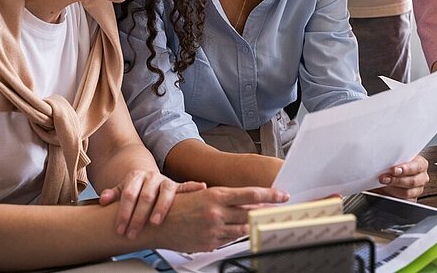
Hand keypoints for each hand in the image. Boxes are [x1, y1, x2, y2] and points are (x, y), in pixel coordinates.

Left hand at [99, 170, 205, 238]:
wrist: (145, 177)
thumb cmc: (133, 188)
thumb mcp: (121, 189)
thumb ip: (112, 193)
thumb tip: (103, 199)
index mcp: (136, 176)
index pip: (129, 194)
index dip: (123, 212)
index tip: (120, 228)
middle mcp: (151, 177)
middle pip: (145, 196)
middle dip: (138, 216)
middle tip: (132, 232)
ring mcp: (165, 181)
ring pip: (165, 192)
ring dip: (161, 208)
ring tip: (155, 222)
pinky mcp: (176, 186)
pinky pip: (186, 186)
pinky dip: (194, 187)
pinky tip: (201, 188)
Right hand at [159, 187, 289, 251]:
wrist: (154, 224)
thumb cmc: (174, 205)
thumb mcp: (198, 191)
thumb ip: (219, 195)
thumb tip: (237, 196)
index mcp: (215, 196)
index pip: (251, 195)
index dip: (270, 195)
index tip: (282, 195)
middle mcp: (217, 214)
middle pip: (250, 213)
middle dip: (266, 212)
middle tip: (277, 210)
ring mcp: (214, 231)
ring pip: (242, 228)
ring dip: (251, 224)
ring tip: (259, 219)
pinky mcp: (210, 244)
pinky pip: (229, 240)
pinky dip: (234, 234)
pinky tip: (235, 229)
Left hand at [378, 155, 428, 200]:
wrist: (390, 173)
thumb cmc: (395, 163)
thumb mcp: (396, 158)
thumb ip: (394, 159)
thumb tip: (385, 159)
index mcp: (421, 164)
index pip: (418, 167)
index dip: (405, 169)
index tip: (394, 170)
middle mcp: (422, 177)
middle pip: (412, 181)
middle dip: (396, 180)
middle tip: (384, 178)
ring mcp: (418, 189)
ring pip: (407, 192)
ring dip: (393, 188)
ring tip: (383, 183)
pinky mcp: (412, 199)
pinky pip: (404, 200)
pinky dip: (394, 196)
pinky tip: (387, 190)